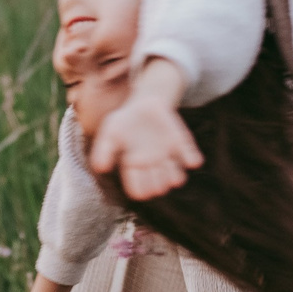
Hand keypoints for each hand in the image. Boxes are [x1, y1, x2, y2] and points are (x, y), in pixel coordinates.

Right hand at [90, 68, 202, 199]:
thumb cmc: (125, 121)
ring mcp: (168, 156)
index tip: (140, 190)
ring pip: (176, 176)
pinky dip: (192, 158)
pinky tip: (192, 161)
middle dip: (157, 185)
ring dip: (175, 177)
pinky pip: (190, 156)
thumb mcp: (111, 132)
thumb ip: (104, 150)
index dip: (139, 189)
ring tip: (171, 171)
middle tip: (155, 179)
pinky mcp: (181, 144)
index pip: (138, 187)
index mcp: (134, 167)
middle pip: (158, 186)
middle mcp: (153, 166)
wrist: (144, 101)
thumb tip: (100, 168)